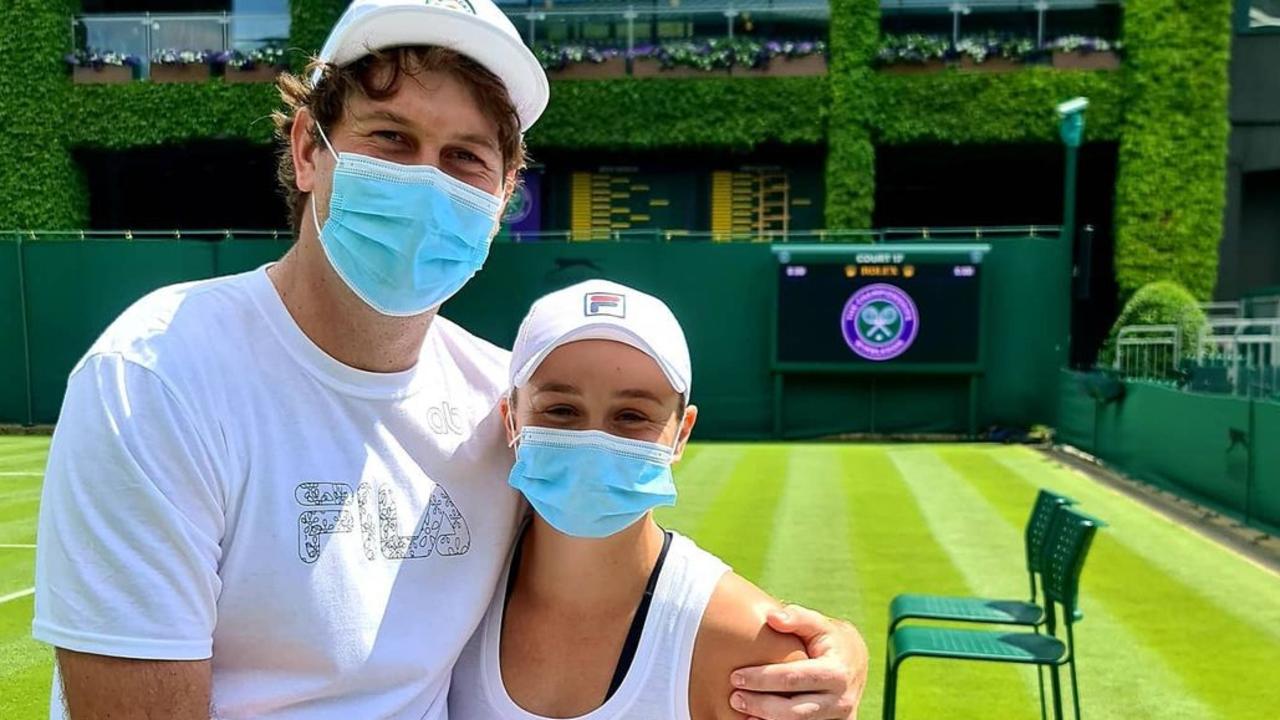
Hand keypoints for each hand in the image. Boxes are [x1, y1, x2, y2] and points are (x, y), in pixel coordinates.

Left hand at [729, 604, 867, 719]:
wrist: (856, 663)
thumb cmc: (830, 639)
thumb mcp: (819, 624)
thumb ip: (797, 617)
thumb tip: (772, 617)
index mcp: (836, 672)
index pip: (793, 678)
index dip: (763, 678)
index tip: (736, 676)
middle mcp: (841, 700)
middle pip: (794, 710)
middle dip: (761, 705)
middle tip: (735, 698)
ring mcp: (839, 718)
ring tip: (743, 712)